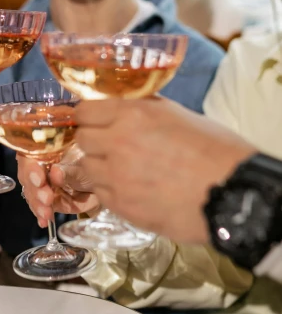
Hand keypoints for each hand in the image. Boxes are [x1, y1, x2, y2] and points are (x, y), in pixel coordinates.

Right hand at [17, 145, 99, 227]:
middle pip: (27, 177)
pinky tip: (43, 221)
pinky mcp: (46, 201)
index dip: (31, 169)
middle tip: (47, 199)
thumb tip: (55, 172)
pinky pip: (39, 207)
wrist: (103, 188)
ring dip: (38, 205)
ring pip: (32, 194)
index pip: (30, 157)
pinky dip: (41, 215)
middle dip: (36, 190)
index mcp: (47, 152)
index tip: (39, 180)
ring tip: (46, 213)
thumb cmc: (93, 171)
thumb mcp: (84, 168)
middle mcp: (40, 167)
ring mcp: (42, 185)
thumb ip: (69, 171)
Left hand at [75, 97, 254, 243]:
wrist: (232, 194)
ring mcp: (115, 177)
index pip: (85, 110)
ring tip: (122, 172)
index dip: (89, 116)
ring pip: (85, 169)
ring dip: (98, 168)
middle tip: (109, 147)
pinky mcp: (121, 206)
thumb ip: (143, 110)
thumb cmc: (215, 150)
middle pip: (81, 139)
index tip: (94, 121)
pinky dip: (110, 191)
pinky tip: (132, 190)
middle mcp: (117, 143)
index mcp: (133, 115)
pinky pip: (100, 194)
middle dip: (92, 142)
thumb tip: (121, 107)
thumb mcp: (178, 115)